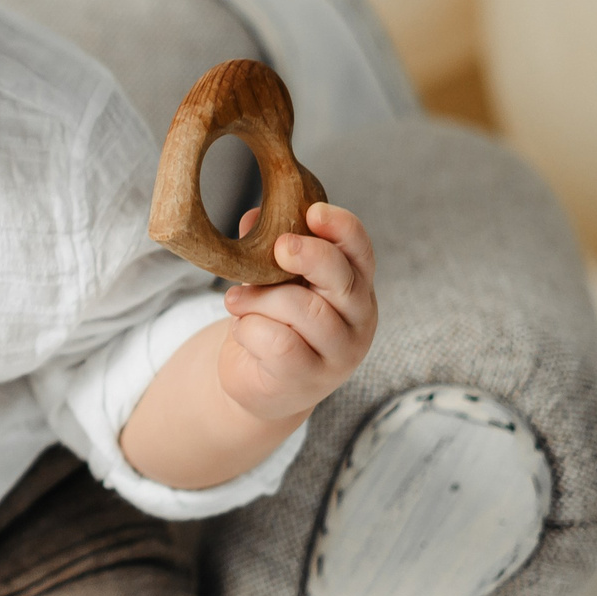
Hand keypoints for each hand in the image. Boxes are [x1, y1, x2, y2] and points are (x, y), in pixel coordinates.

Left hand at [217, 201, 375, 423]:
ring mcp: (339, 353)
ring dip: (260, 299)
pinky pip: (279, 343)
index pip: (361, 251)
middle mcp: (358, 319)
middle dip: (309, 256)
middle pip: (341, 279)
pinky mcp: (310, 379)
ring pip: (304, 309)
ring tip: (235, 301)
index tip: (314, 212)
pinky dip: (250, 330)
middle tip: (279, 248)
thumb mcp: (272, 280)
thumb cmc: (272, 321)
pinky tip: (243, 330)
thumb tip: (254, 216)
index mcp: (354, 284)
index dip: (342, 227)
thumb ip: (266, 249)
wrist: (259, 383)